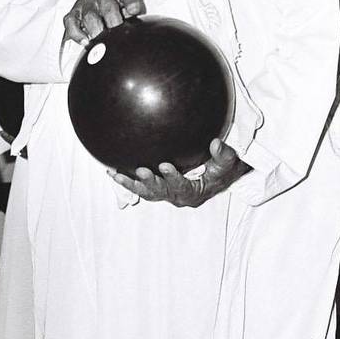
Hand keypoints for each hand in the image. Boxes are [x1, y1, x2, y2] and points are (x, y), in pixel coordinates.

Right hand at [63, 0, 145, 44]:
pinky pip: (71, 24)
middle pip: (107, 6)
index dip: (132, 2)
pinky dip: (77, 34)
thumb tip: (140, 32)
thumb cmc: (118, 8)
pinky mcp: (74, 15)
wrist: (95, 0)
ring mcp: (87, 5)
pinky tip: (86, 42)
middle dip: (113, 22)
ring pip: (89, 16)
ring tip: (101, 42)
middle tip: (116, 34)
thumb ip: (136, 17)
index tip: (134, 11)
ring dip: (96, 30)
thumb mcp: (131, 7)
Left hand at [111, 139, 250, 207]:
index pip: (182, 187)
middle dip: (149, 183)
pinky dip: (127, 180)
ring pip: (146, 192)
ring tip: (115, 174)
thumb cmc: (223, 170)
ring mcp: (166, 193)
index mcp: (194, 193)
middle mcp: (177, 196)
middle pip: (160, 193)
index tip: (165, 165)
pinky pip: (141, 186)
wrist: (219, 177)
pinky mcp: (159, 187)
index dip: (173, 178)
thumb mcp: (227, 163)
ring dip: (131, 184)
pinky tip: (112, 170)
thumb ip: (223, 154)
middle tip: (140, 170)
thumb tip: (215, 142)